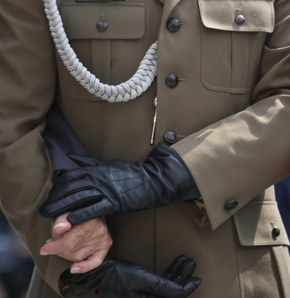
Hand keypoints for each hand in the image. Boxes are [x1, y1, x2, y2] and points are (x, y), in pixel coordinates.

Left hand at [39, 215, 110, 273]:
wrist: (90, 208)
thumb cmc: (75, 212)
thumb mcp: (65, 212)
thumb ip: (61, 220)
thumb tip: (60, 228)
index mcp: (89, 220)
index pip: (68, 243)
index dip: (53, 248)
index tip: (44, 249)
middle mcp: (98, 231)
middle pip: (72, 251)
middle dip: (58, 249)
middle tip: (53, 244)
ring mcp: (102, 239)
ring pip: (78, 256)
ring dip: (66, 254)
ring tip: (63, 245)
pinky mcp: (105, 245)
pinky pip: (95, 261)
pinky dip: (85, 267)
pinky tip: (74, 268)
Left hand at [41, 145, 198, 224]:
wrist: (154, 180)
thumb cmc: (131, 173)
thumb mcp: (108, 163)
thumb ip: (88, 162)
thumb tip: (69, 156)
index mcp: (95, 168)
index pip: (68, 177)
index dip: (56, 188)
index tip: (51, 197)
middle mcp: (97, 178)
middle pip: (69, 189)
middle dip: (54, 200)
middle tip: (45, 210)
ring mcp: (105, 190)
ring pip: (77, 200)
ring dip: (61, 209)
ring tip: (51, 218)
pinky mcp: (113, 202)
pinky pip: (91, 210)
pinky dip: (78, 215)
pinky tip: (69, 222)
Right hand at [67, 255, 200, 297]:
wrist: (99, 271)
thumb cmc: (118, 275)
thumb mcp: (143, 279)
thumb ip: (163, 286)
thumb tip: (182, 290)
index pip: (174, 296)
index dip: (187, 288)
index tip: (197, 279)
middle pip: (172, 291)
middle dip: (183, 276)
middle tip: (191, 263)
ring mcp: (144, 294)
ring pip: (167, 285)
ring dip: (177, 273)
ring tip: (185, 260)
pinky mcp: (142, 287)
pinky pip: (160, 282)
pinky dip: (169, 273)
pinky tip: (174, 264)